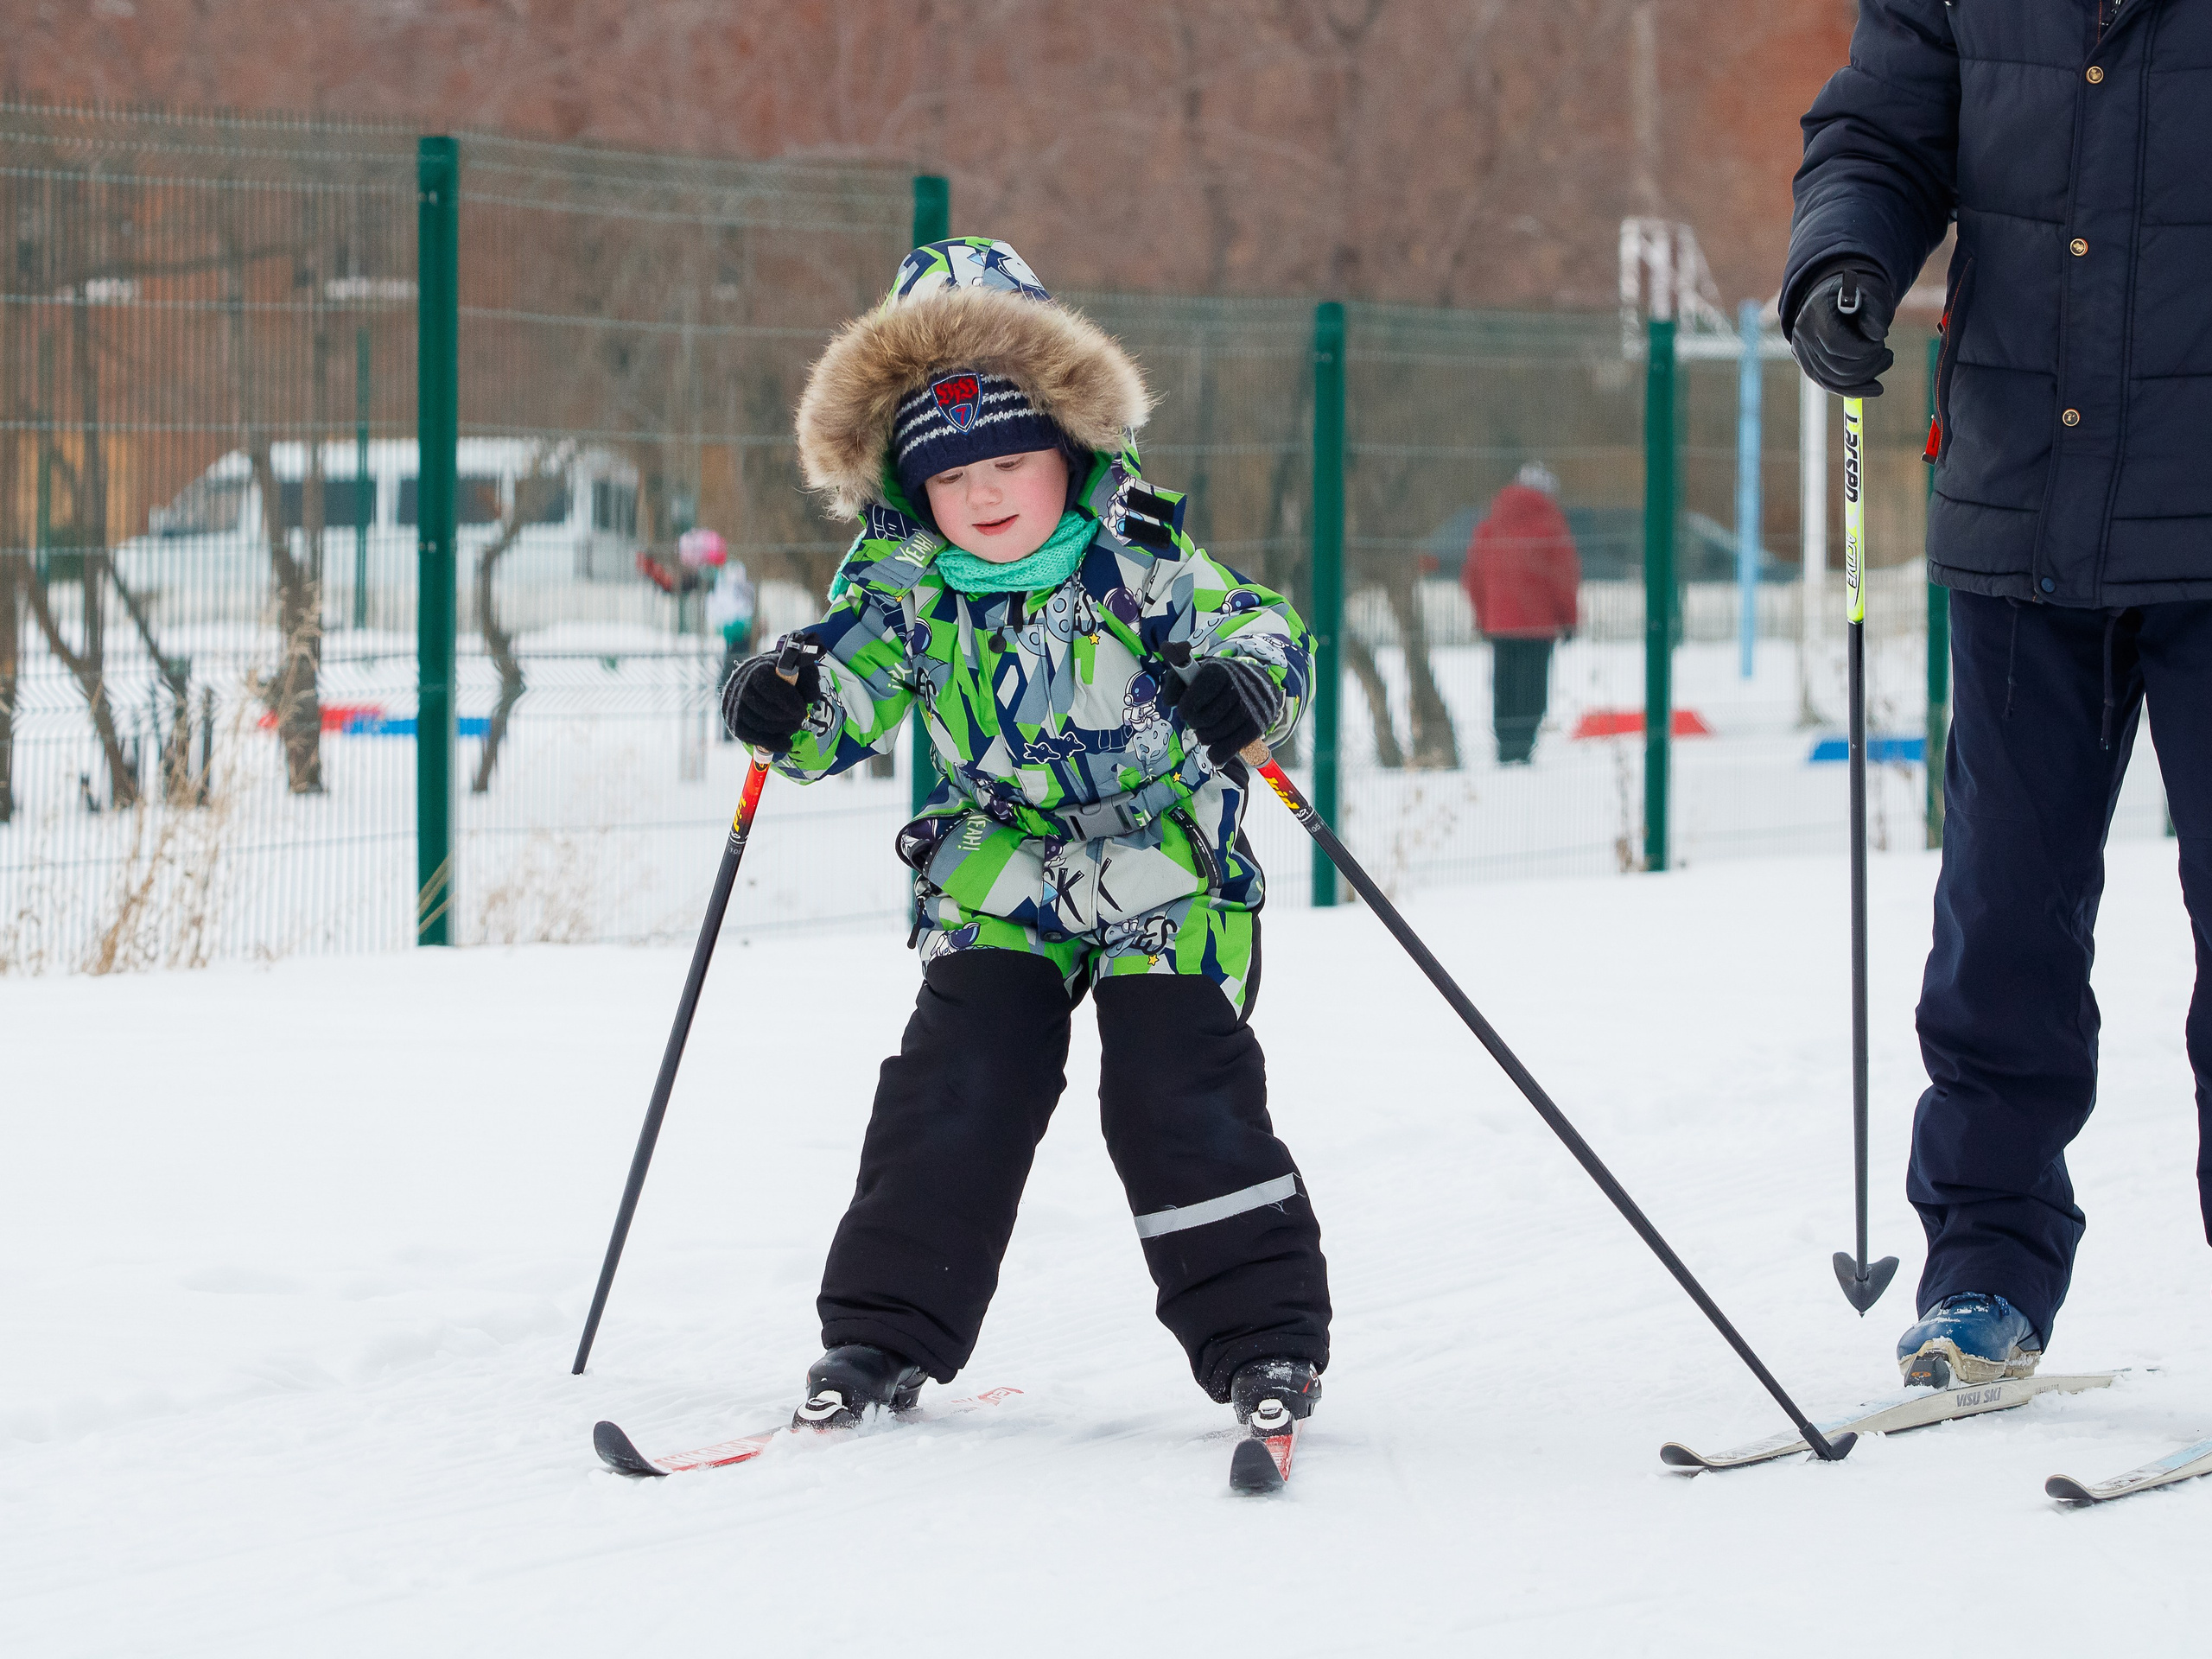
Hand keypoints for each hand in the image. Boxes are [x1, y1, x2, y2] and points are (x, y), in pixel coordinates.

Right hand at [721, 650, 818, 751]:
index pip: (769, 685)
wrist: (757, 682)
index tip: (802, 710)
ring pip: (758, 724)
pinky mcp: (735, 723)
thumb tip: (811, 698)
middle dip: (786, 718)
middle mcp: (741, 687)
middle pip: (764, 708)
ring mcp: (734, 706)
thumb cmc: (783, 676)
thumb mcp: (801, 670)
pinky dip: (772, 743)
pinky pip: (752, 738)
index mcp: (757, 669)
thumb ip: (809, 680)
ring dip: (781, 729)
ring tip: (795, 726)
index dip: (787, 700)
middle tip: (800, 720)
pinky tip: (787, 743)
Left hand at [1161, 658, 1283, 764]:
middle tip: (1196, 721)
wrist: (1257, 684)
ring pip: (1215, 734)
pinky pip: (1231, 747)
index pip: (1200, 692)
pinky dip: (1218, 754)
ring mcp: (1250, 707)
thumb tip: (1169, 701)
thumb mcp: (1197, 672)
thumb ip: (1176, 682)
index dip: (1186, 707)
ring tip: (1206, 731)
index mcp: (1221, 670)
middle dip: (1195, 723)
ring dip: (1204, 737)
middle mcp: (1239, 686)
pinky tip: (1213, 754)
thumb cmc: (1219, 681)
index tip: (1185, 712)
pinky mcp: (1258, 725)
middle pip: (1205, 718)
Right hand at [1789, 266, 1895, 397]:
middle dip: (1866, 366)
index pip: (1834, 341)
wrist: (1838, 297)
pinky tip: (1873, 388)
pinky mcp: (1808, 365)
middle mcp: (1801, 333)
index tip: (1882, 344)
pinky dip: (1853, 390)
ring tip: (1884, 362)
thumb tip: (1877, 335)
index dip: (1861, 349)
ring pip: (1832, 380)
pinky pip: (1830, 384)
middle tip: (1888, 355)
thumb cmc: (1859, 293)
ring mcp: (1801, 352)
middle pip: (1833, 365)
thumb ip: (1875, 310)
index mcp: (1814, 310)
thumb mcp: (1872, 293)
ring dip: (1863, 378)